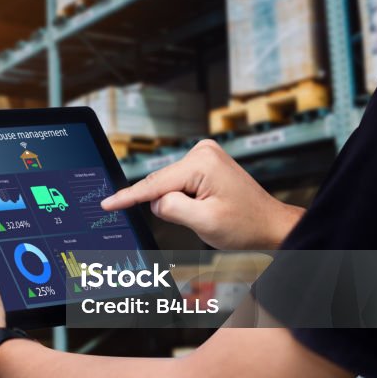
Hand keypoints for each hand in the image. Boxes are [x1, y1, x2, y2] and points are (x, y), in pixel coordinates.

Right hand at [101, 140, 303, 249]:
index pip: (155, 184)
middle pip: (162, 184)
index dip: (128, 197)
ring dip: (179, 204)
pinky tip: (204, 207)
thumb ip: (171, 209)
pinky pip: (178, 185)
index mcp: (202, 163)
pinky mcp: (204, 164)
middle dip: (168, 206)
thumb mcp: (204, 222)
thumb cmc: (245, 225)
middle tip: (197, 219)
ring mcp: (204, 156)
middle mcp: (202, 152)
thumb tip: (155, 202)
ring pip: (169, 186)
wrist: (270, 225)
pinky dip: (183, 199)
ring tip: (208, 213)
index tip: (106, 204)